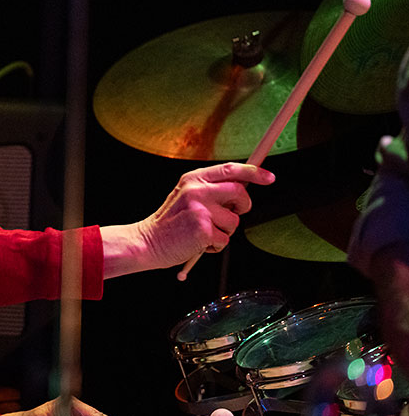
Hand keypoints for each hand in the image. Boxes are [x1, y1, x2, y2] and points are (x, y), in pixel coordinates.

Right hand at [102, 163, 274, 277]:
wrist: (147, 242)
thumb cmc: (169, 223)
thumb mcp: (185, 196)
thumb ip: (209, 189)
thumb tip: (242, 189)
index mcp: (193, 178)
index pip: (230, 169)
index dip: (254, 172)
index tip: (269, 178)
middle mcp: (197, 190)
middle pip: (239, 193)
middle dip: (242, 207)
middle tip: (229, 215)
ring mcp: (200, 209)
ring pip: (234, 221)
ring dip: (224, 231)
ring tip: (203, 233)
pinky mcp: (202, 229)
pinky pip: (225, 239)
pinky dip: (215, 246)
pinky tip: (198, 243)